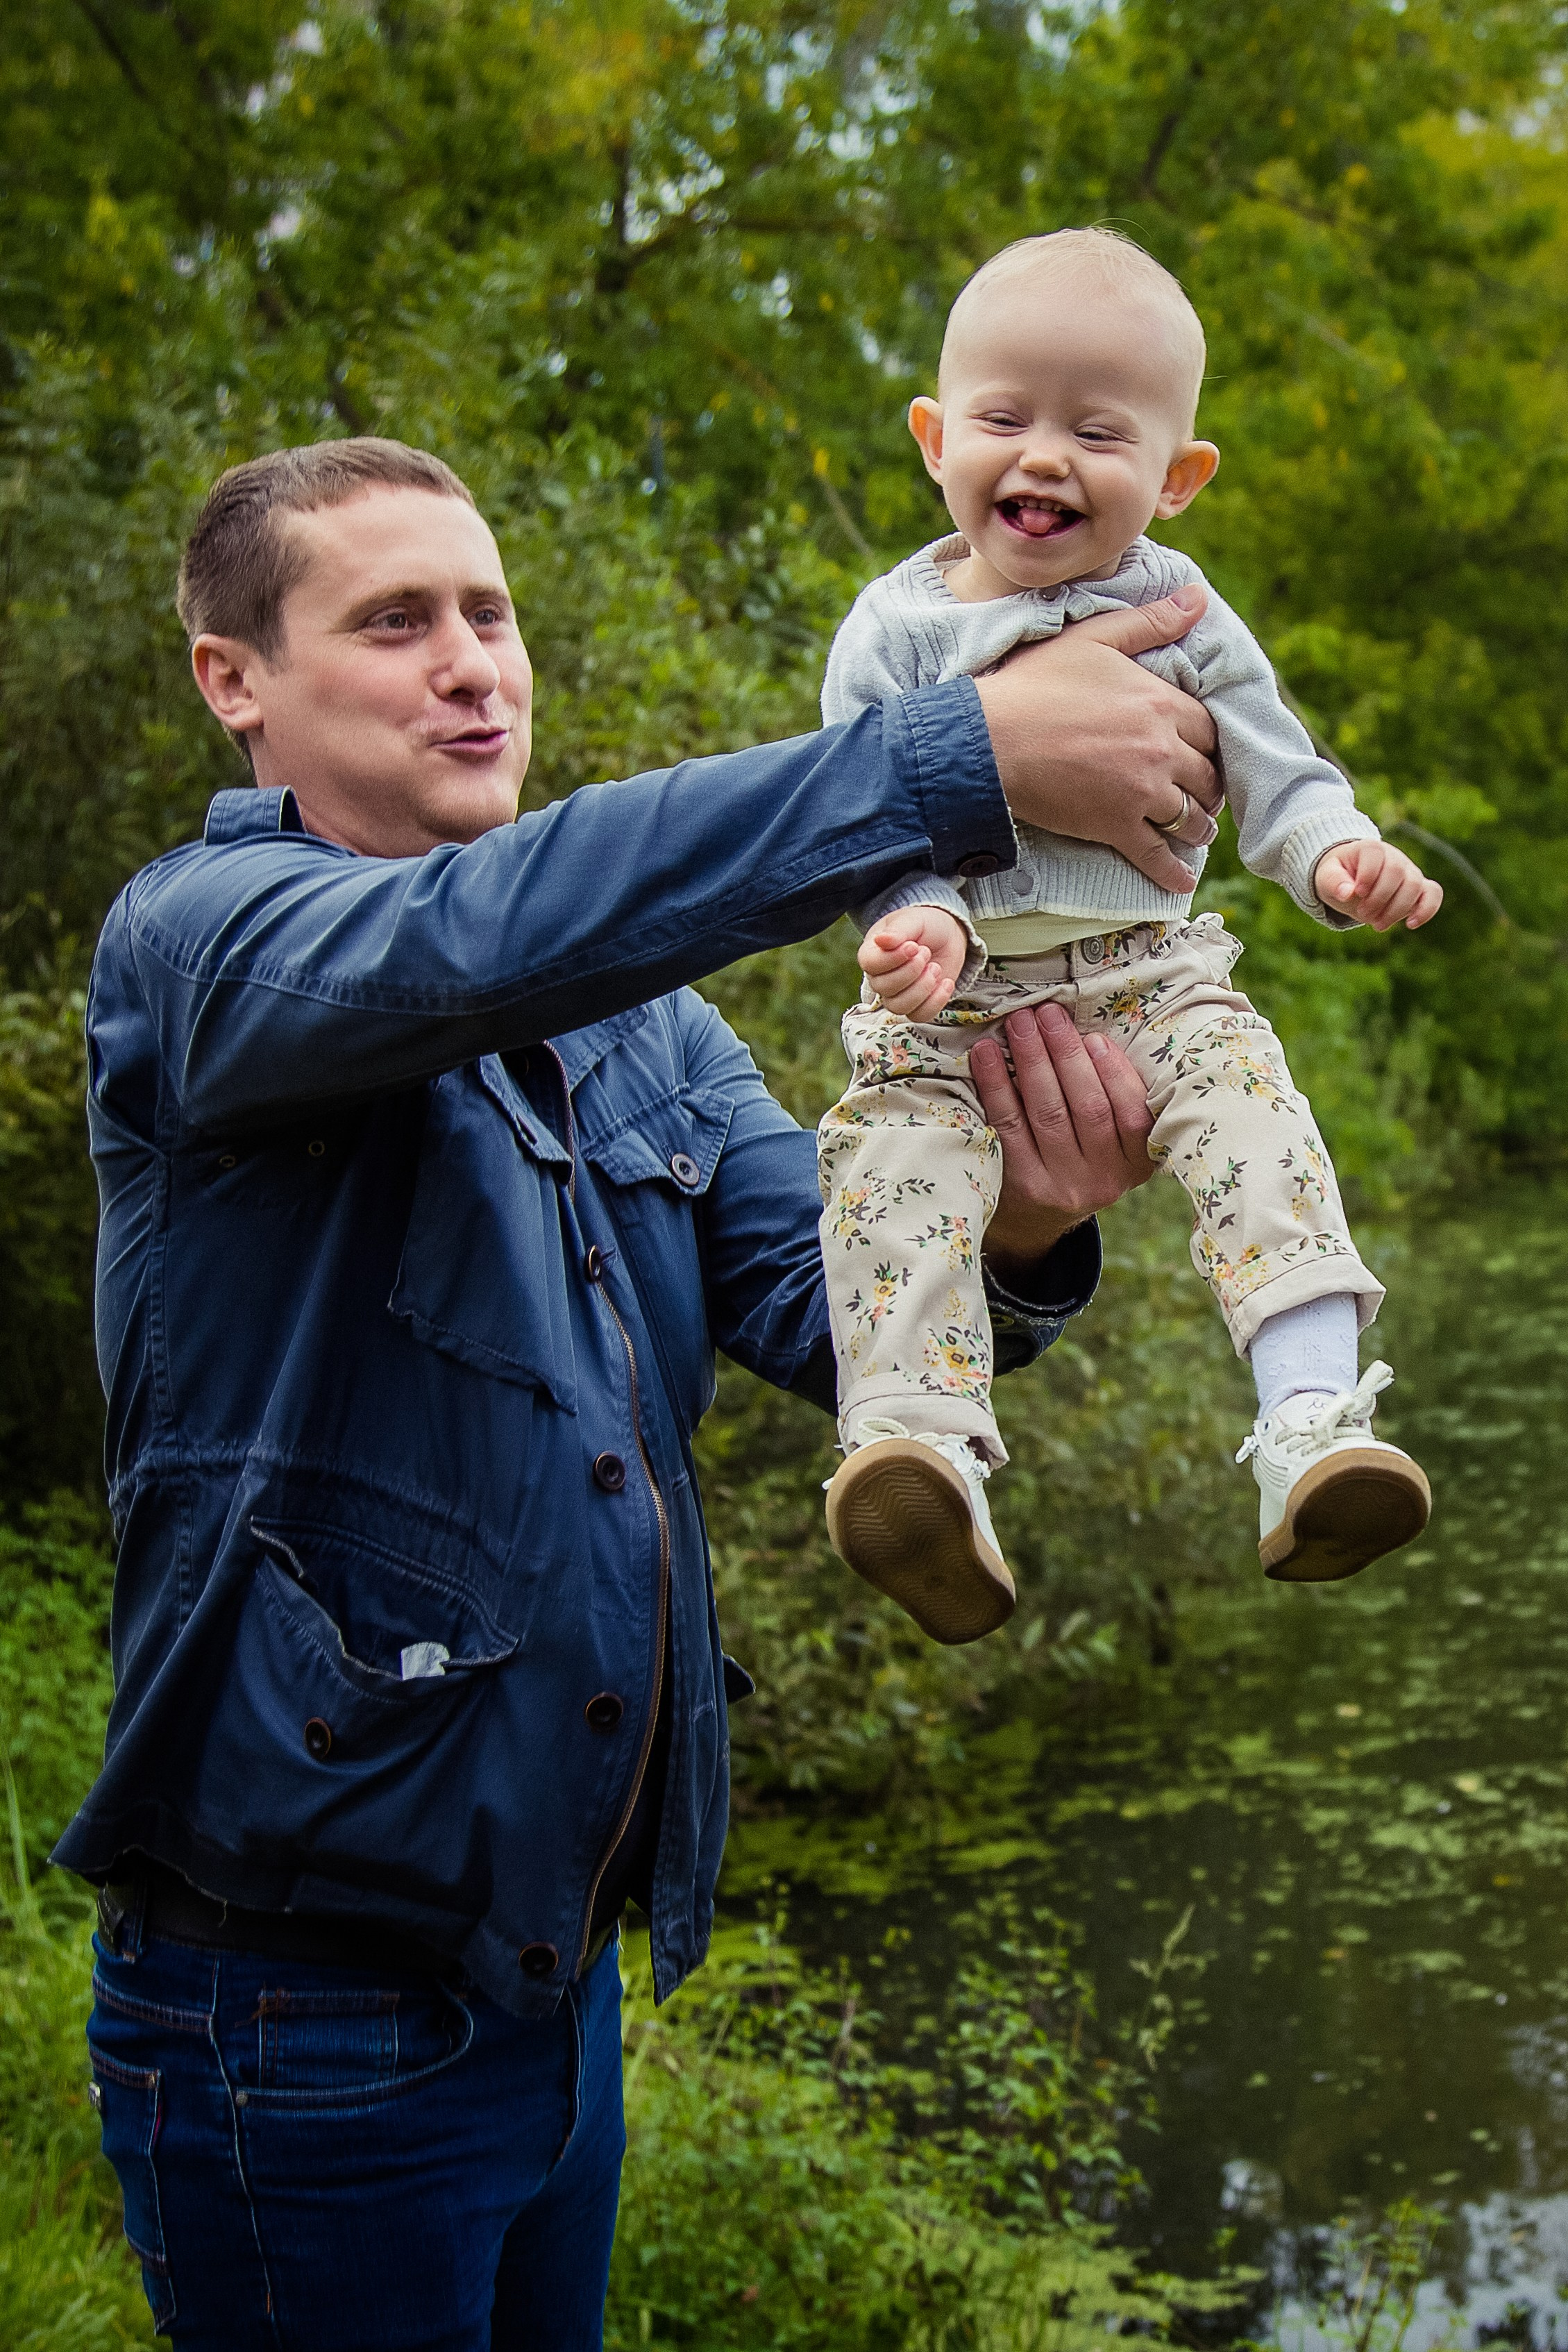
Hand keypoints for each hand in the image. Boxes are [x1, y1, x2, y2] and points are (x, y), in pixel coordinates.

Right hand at [858, 905, 969, 1019]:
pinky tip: (946, 982)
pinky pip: (919, 1016)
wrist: (947, 936)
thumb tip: (881, 940)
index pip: (870, 964)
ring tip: (936, 968)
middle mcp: (879, 977)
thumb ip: (898, 931)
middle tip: (926, 952)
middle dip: (911, 971)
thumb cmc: (926, 925)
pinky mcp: (916, 1005)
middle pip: (884, 988)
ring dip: (923, 988)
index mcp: (872, 953)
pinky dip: (936, 1002)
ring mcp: (897, 994)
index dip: (893, 959)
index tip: (913, 946)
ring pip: (899, 1007)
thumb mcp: (913, 920)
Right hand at [971, 586, 1221, 895]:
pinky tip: (1182, 882)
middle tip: (1203, 796)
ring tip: (1195, 833)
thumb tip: (1198, 597)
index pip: (1208, 729)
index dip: (1208, 743)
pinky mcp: (1114, 827)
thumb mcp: (1095, 638)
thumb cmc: (1035, 683)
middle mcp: (1161, 750)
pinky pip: (1156, 856)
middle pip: (1206, 777)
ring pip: (1189, 819)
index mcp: (1161, 704)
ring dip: (1197, 828)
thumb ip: (1150, 621)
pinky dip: (1173, 874)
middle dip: (1209, 789)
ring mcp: (1140, 793)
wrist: (991, 739)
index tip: (1202, 752)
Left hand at [972, 1003, 1154, 1271]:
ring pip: (1047, 1113)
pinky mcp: (1023, 1185)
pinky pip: (1008, 1127)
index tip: (1094, 1037)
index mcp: (1137, 1162)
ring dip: (1031, 1061)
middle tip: (1046, 1013)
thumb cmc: (1083, 1154)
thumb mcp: (1114, 1137)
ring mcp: (1063, 1186)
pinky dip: (996, 1087)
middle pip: (1086, 1108)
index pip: (1131, 1115)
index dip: (1113, 1073)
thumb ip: (1113, 1095)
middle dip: (1064, 1054)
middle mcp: (1105, 1179)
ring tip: (1019, 1024)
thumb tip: (1088, 1031)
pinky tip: (985, 1056)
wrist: (1041, 1216)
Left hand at [1313, 839, 1442, 931]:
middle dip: (1379, 899)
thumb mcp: (1326, 877)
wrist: (1351, 880)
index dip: (1368, 876)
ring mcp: (1409, 871)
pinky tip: (1411, 925)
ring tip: (1377, 924)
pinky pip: (1433, 894)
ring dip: (1396, 910)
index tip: (1357, 893)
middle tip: (1362, 914)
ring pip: (1415, 886)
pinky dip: (1427, 909)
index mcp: (1370, 848)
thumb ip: (1334, 881)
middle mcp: (1394, 857)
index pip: (1376, 856)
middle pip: (1397, 873)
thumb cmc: (1338, 876)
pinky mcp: (1419, 888)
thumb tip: (1347, 892)